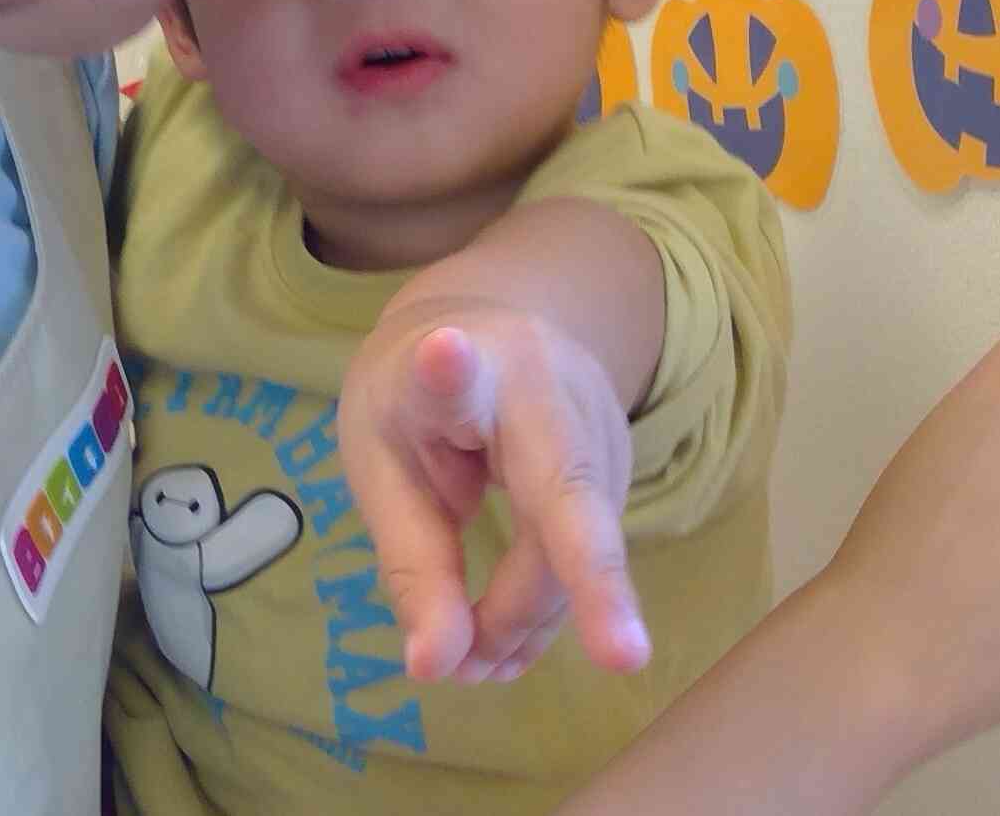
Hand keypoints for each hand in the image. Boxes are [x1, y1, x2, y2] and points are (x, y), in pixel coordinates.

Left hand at [338, 298, 650, 685]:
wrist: (484, 327)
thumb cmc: (414, 397)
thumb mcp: (380, 464)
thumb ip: (411, 563)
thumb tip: (437, 668)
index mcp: (466, 369)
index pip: (459, 375)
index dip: (451, 370)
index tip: (444, 353)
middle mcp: (552, 386)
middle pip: (568, 503)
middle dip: (562, 594)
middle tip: (475, 672)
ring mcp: (603, 427)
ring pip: (580, 547)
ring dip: (527, 619)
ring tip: (472, 665)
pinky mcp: (620, 468)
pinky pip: (586, 553)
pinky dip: (542, 608)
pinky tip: (502, 642)